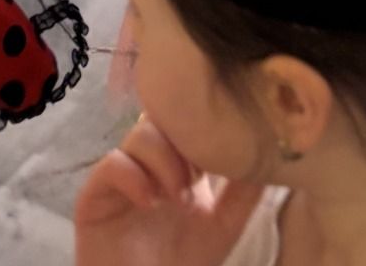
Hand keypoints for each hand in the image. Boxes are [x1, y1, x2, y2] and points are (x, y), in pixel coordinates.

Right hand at [74, 116, 261, 265]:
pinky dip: (134, 177)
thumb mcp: (225, 224)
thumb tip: (271, 149)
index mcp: (180, 161)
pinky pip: (111, 164)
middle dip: (186, 139)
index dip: (205, 122)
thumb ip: (245, 188)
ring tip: (177, 196)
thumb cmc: (182, 264)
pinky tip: (150, 203)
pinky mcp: (94, 196)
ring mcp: (122, 175)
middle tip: (199, 176)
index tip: (224, 143)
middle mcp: (149, 161)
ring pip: (140, 133)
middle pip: (164, 115)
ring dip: (165, 160)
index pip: (187, 117)